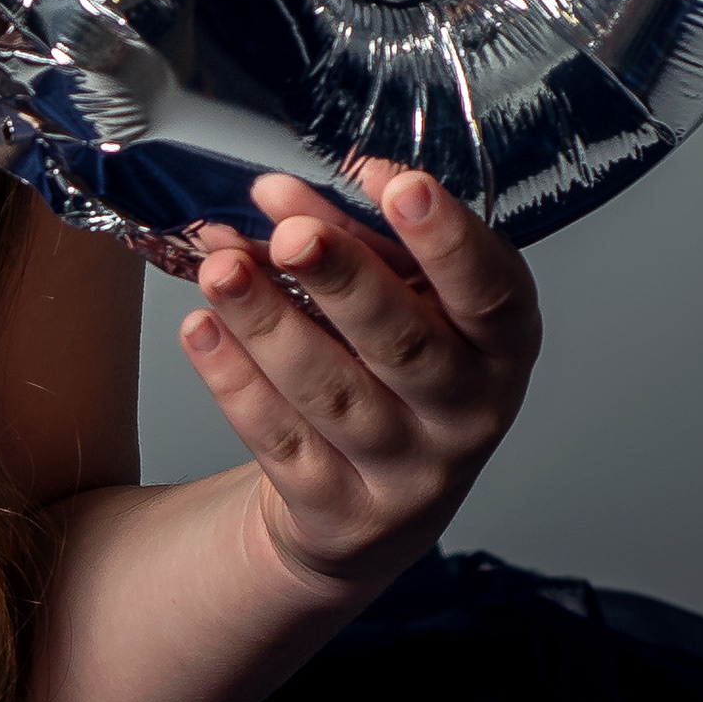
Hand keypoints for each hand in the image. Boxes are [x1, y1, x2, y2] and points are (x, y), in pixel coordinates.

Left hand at [176, 168, 538, 593]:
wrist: (371, 513)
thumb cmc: (395, 377)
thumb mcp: (405, 303)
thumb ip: (363, 242)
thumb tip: (288, 195)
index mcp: (500, 347)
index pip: (491, 294)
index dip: (449, 241)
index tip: (403, 188)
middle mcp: (466, 413)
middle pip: (406, 345)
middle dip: (345, 280)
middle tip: (292, 235)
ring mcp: (404, 471)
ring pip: (332, 393)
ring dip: (269, 324)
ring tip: (222, 268)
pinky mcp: (339, 510)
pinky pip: (280, 440)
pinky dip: (236, 380)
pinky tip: (202, 329)